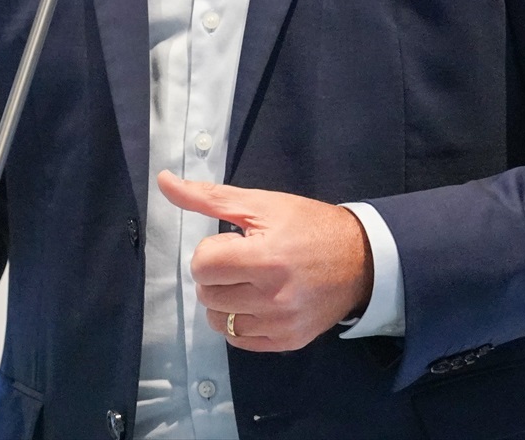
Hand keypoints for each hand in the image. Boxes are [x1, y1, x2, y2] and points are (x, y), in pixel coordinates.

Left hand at [157, 169, 372, 353]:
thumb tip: (163, 181)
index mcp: (265, 258)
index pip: (202, 266)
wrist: (361, 259)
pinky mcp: (288, 342)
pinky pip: (238, 340)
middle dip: (216, 275)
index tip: (232, 243)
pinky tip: (256, 302)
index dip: (210, 251)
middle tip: (242, 261)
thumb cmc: (308, 225)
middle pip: (207, 294)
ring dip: (224, 300)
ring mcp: (281, 324)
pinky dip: (238, 322)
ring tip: (248, 282)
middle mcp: (272, 297)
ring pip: (218, 321)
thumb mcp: (261, 204)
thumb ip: (208, 197)